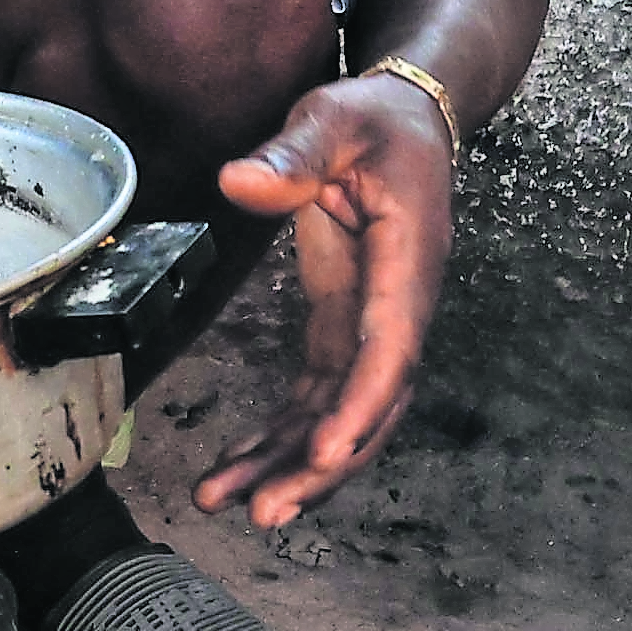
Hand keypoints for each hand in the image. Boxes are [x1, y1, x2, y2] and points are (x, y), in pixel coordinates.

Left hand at [196, 73, 451, 534]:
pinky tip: (235, 468)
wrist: (411, 118)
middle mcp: (398, 309)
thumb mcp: (335, 117)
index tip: (326, 454)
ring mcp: (371, 325)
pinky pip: (317, 398)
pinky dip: (280, 435)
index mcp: (406, 262)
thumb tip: (240, 181)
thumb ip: (294, 153)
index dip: (360, 406)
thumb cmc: (376, 117)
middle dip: (319, 466)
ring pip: (339, 416)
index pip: (389, 350)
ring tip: (220, 501)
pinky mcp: (344, 328)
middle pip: (369, 408)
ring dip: (288, 464)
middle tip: (263, 513)